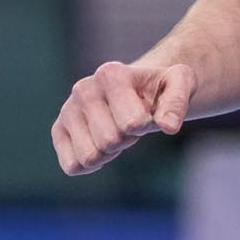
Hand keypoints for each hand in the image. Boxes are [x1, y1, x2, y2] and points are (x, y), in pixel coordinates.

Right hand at [51, 61, 194, 175]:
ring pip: (89, 156)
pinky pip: (72, 166)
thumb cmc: (160, 88)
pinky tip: (101, 145)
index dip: (147, 125)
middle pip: (110, 141)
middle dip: (128, 139)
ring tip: (117, 130)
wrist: (140, 89)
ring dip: (110, 152)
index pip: (131, 123)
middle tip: (132, 123)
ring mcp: (68, 109)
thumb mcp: (181, 84)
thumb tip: (169, 126)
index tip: (148, 112)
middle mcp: (83, 88)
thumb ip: (178, 102)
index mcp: (111, 74)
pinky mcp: (59, 130)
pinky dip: (93, 164)